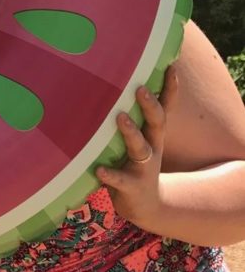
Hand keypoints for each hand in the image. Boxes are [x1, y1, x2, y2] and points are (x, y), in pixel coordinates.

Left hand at [95, 65, 178, 229]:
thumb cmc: (133, 165)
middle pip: (157, 123)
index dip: (170, 89)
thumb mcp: (136, 143)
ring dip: (131, 132)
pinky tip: (99, 169)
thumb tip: (106, 90)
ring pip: (141, 148)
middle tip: (139, 88)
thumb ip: (127, 121)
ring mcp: (143, 168)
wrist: (145, 205)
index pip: (165, 108)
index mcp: (152, 135)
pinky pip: (121, 179)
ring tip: (120, 117)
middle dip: (151, 105)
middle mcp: (152, 148)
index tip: (171, 66)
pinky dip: (110, 174)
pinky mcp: (131, 187)